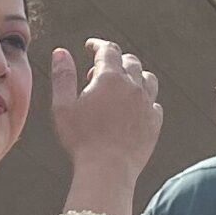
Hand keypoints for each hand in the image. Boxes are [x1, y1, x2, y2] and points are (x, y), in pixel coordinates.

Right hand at [49, 39, 162, 186]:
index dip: (97, 45)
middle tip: (100, 73)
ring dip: (135, 76)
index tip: (90, 46)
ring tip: (123, 85)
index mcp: (109, 78)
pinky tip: (136, 107)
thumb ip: (63, 76)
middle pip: (130, 61)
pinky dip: (145, 100)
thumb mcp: (63, 107)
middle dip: (115, 61)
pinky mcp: (154, 122)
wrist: (108, 170)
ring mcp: (146, 103)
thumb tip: (61, 52)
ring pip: (147, 78)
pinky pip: (154, 103)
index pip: (107, 49)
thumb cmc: (81, 140)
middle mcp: (132, 85)